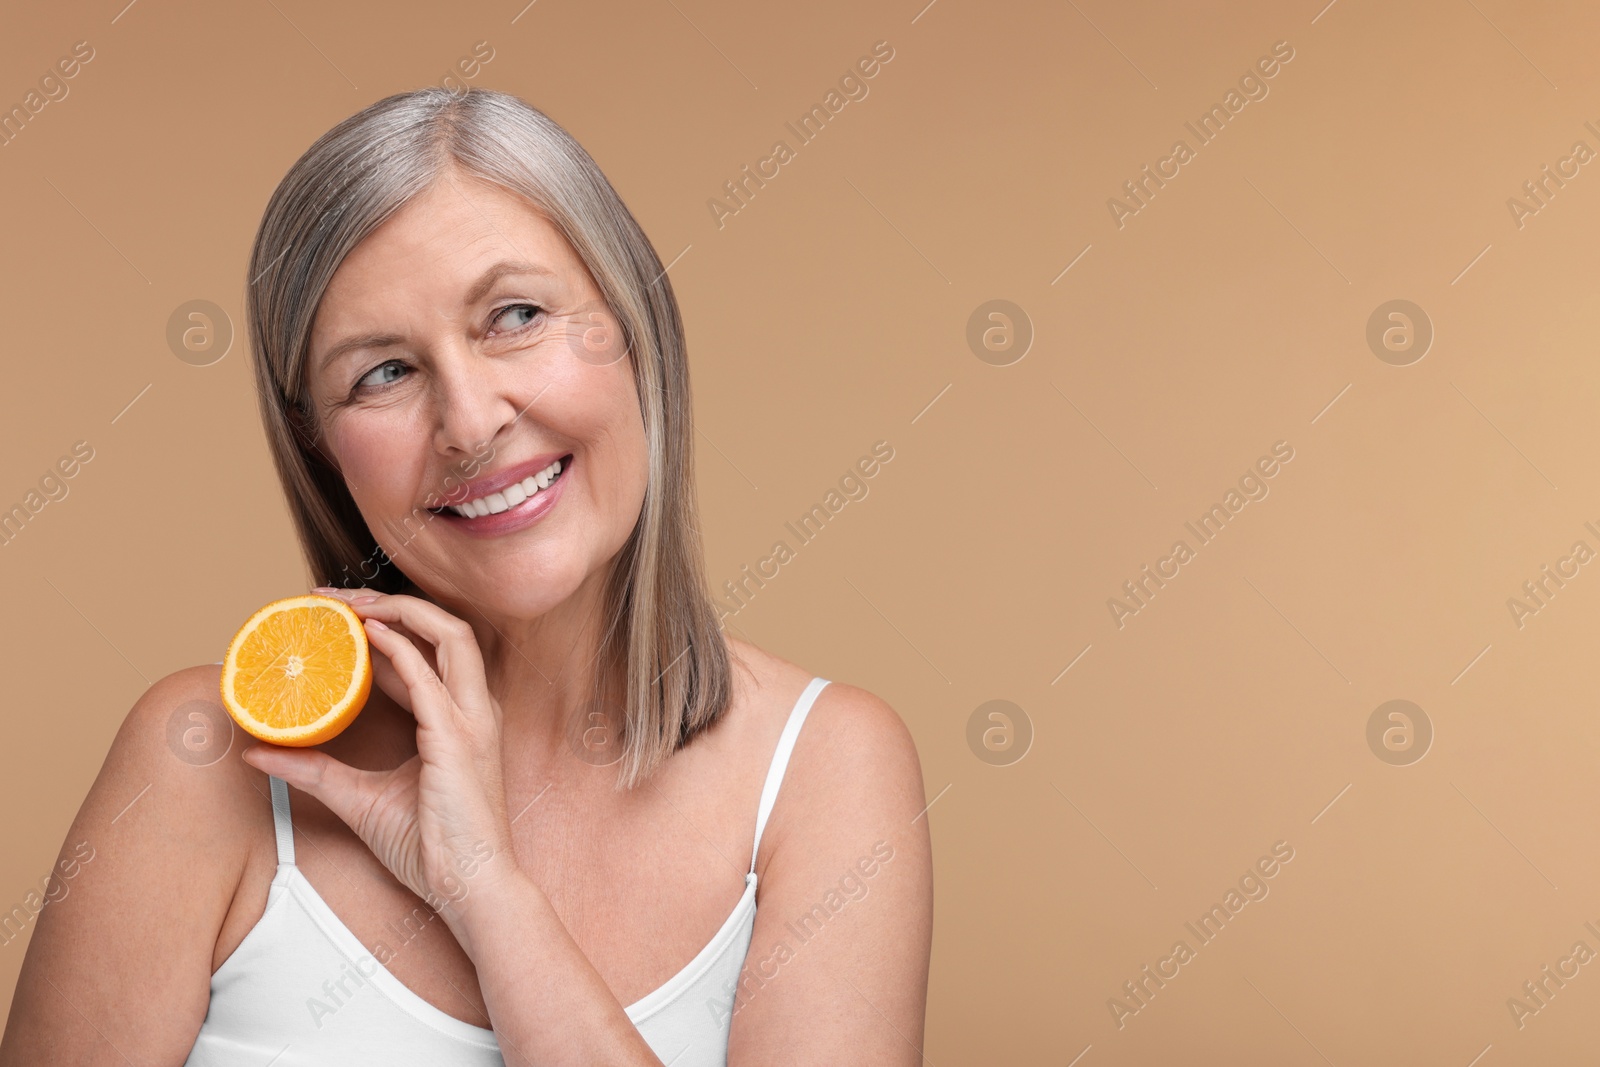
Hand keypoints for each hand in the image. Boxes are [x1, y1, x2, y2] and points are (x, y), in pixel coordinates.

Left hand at [240, 588, 515, 922]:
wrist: (468, 887)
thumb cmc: (430, 847)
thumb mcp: (358, 798)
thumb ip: (313, 769)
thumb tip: (256, 750)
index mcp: (460, 719)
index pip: (428, 655)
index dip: (387, 629)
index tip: (339, 619)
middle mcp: (474, 710)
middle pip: (447, 629)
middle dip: (394, 603)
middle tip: (337, 599)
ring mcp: (472, 720)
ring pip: (450, 635)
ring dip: (400, 610)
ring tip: (351, 604)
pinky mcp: (458, 737)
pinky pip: (428, 676)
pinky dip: (398, 647)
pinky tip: (365, 635)